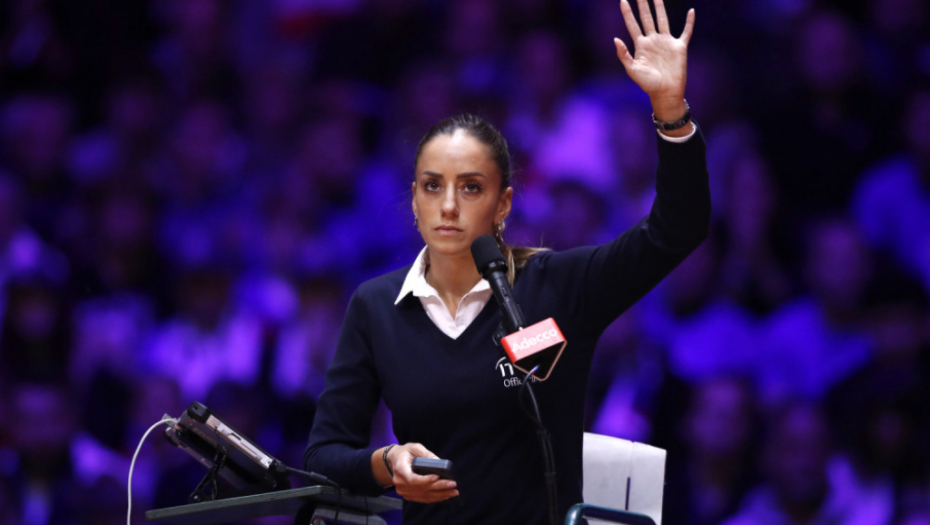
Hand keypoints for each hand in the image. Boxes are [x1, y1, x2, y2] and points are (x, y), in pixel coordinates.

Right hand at [387, 443, 458, 503]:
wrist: (394, 461)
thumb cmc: (405, 453)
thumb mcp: (415, 448)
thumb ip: (426, 454)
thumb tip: (440, 463)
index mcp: (400, 469)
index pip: (412, 478)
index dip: (425, 480)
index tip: (438, 476)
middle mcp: (400, 483)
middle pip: (421, 488)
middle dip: (439, 487)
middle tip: (453, 484)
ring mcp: (403, 491)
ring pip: (424, 495)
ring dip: (440, 495)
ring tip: (453, 492)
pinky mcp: (408, 495)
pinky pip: (423, 499)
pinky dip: (435, 498)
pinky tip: (445, 495)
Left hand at [614, 0, 693, 119]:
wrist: (665, 92)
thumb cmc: (647, 84)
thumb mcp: (632, 70)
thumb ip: (624, 55)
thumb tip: (615, 39)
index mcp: (641, 45)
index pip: (632, 24)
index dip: (627, 13)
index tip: (622, 0)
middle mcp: (653, 40)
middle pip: (647, 18)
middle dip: (643, 4)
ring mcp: (666, 42)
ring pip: (663, 20)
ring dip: (660, 8)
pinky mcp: (679, 47)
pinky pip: (686, 31)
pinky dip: (689, 22)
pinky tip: (691, 11)